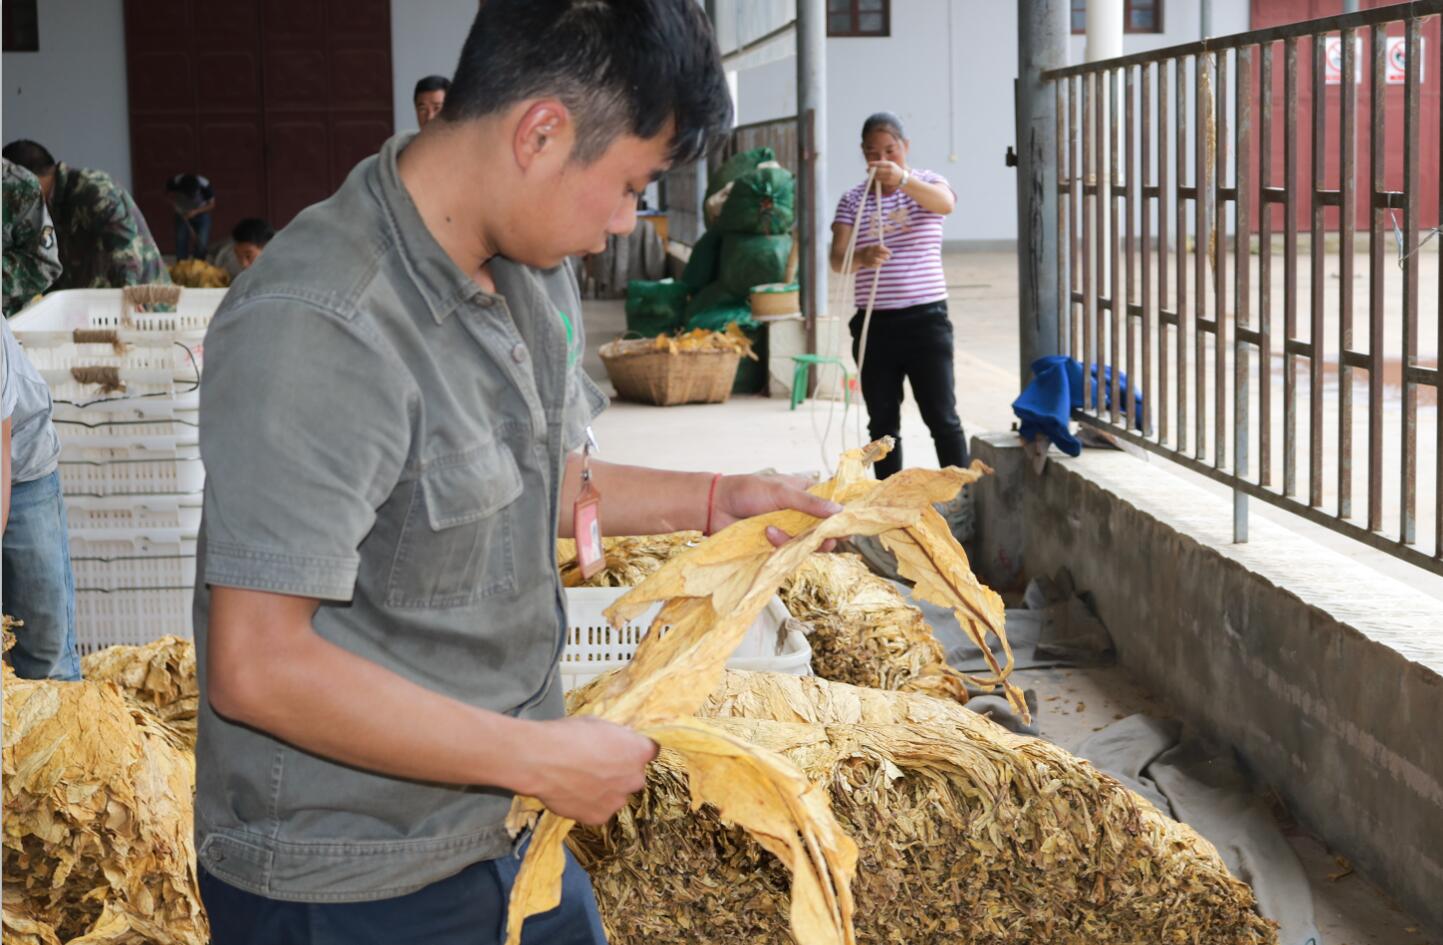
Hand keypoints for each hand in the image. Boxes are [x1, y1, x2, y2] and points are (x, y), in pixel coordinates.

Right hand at [520, 717, 656, 824]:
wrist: (542, 760)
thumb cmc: (568, 735)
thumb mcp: (598, 724)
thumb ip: (615, 738)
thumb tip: (619, 742)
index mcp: (639, 751)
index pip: (650, 752)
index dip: (633, 750)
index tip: (621, 750)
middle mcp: (634, 778)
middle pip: (634, 776)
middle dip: (621, 773)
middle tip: (597, 766)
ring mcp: (617, 801)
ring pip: (617, 796)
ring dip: (606, 790)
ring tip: (580, 781)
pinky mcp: (599, 817)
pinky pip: (599, 811)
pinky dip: (590, 805)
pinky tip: (573, 794)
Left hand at [711, 473, 843, 549]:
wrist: (716, 507)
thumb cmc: (747, 491)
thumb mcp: (781, 492)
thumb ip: (810, 503)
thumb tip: (839, 510)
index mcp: (806, 492)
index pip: (833, 503)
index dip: (842, 514)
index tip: (848, 524)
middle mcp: (801, 513)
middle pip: (825, 529)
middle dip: (825, 535)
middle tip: (825, 539)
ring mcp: (790, 530)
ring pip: (809, 544)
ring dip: (796, 541)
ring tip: (774, 531)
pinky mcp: (777, 545)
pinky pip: (790, 552)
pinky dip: (780, 544)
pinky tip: (766, 534)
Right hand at [854, 245, 891, 268]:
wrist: (858, 256)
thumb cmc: (869, 251)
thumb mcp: (873, 247)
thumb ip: (881, 249)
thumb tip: (890, 252)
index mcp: (870, 247)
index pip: (879, 248)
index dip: (886, 250)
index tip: (890, 253)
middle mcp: (868, 252)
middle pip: (878, 254)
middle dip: (885, 256)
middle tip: (888, 257)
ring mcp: (867, 258)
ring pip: (876, 260)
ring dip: (882, 261)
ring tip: (884, 261)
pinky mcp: (866, 264)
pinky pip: (874, 265)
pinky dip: (878, 265)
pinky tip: (879, 264)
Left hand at [868, 160, 905, 188]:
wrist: (902, 177)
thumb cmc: (894, 169)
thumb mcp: (891, 164)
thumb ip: (883, 164)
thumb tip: (872, 165)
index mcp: (890, 164)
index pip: (879, 163)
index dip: (873, 164)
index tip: (868, 164)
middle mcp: (889, 170)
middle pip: (877, 170)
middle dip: (871, 170)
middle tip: (867, 170)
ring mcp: (889, 176)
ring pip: (877, 175)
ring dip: (873, 175)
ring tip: (871, 173)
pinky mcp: (888, 181)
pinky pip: (880, 180)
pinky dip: (876, 178)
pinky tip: (876, 177)